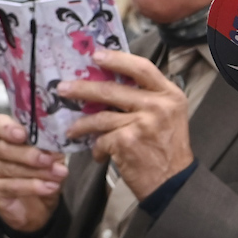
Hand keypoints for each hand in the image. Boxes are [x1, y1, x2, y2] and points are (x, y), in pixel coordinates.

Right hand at [0, 114, 68, 234]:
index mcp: (3, 135)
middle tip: (50, 159)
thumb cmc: (41, 174)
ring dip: (38, 172)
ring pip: (11, 168)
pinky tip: (49, 187)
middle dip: (30, 154)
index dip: (8, 128)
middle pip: (5, 147)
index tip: (23, 135)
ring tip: (58, 175)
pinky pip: (11, 186)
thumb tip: (57, 145)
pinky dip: (32, 187)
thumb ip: (50, 148)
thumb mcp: (50, 157)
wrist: (37, 207)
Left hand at [62, 50, 193, 199]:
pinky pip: (102, 140)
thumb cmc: (167, 148)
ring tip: (72, 130)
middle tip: (63, 88)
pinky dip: (97, 149)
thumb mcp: (168, 115)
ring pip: (101, 117)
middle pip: (113, 89)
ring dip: (82, 125)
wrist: (173, 183)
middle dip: (83, 88)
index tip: (96, 55)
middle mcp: (158, 105)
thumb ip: (147, 98)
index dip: (117, 59)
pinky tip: (99, 155)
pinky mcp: (127, 142)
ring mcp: (142, 123)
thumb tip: (109, 83)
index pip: (142, 67)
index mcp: (169, 94)